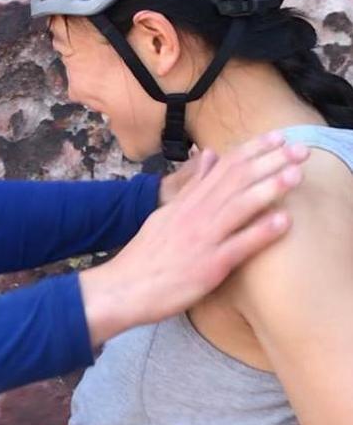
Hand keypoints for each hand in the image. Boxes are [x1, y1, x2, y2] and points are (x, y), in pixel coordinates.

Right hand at [79, 131, 308, 346]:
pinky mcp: (207, 266)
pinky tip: (284, 222)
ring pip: (239, 207)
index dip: (252, 150)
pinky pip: (238, 246)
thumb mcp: (165, 212)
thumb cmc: (146, 255)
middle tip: (301, 149)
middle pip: (235, 181)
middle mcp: (195, 215)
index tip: (277, 137)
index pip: (223, 168)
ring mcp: (202, 239)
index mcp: (186, 202)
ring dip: (269, 189)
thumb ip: (191, 185)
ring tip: (296, 175)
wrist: (124, 287)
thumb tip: (209, 155)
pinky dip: (261, 232)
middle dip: (270, 162)